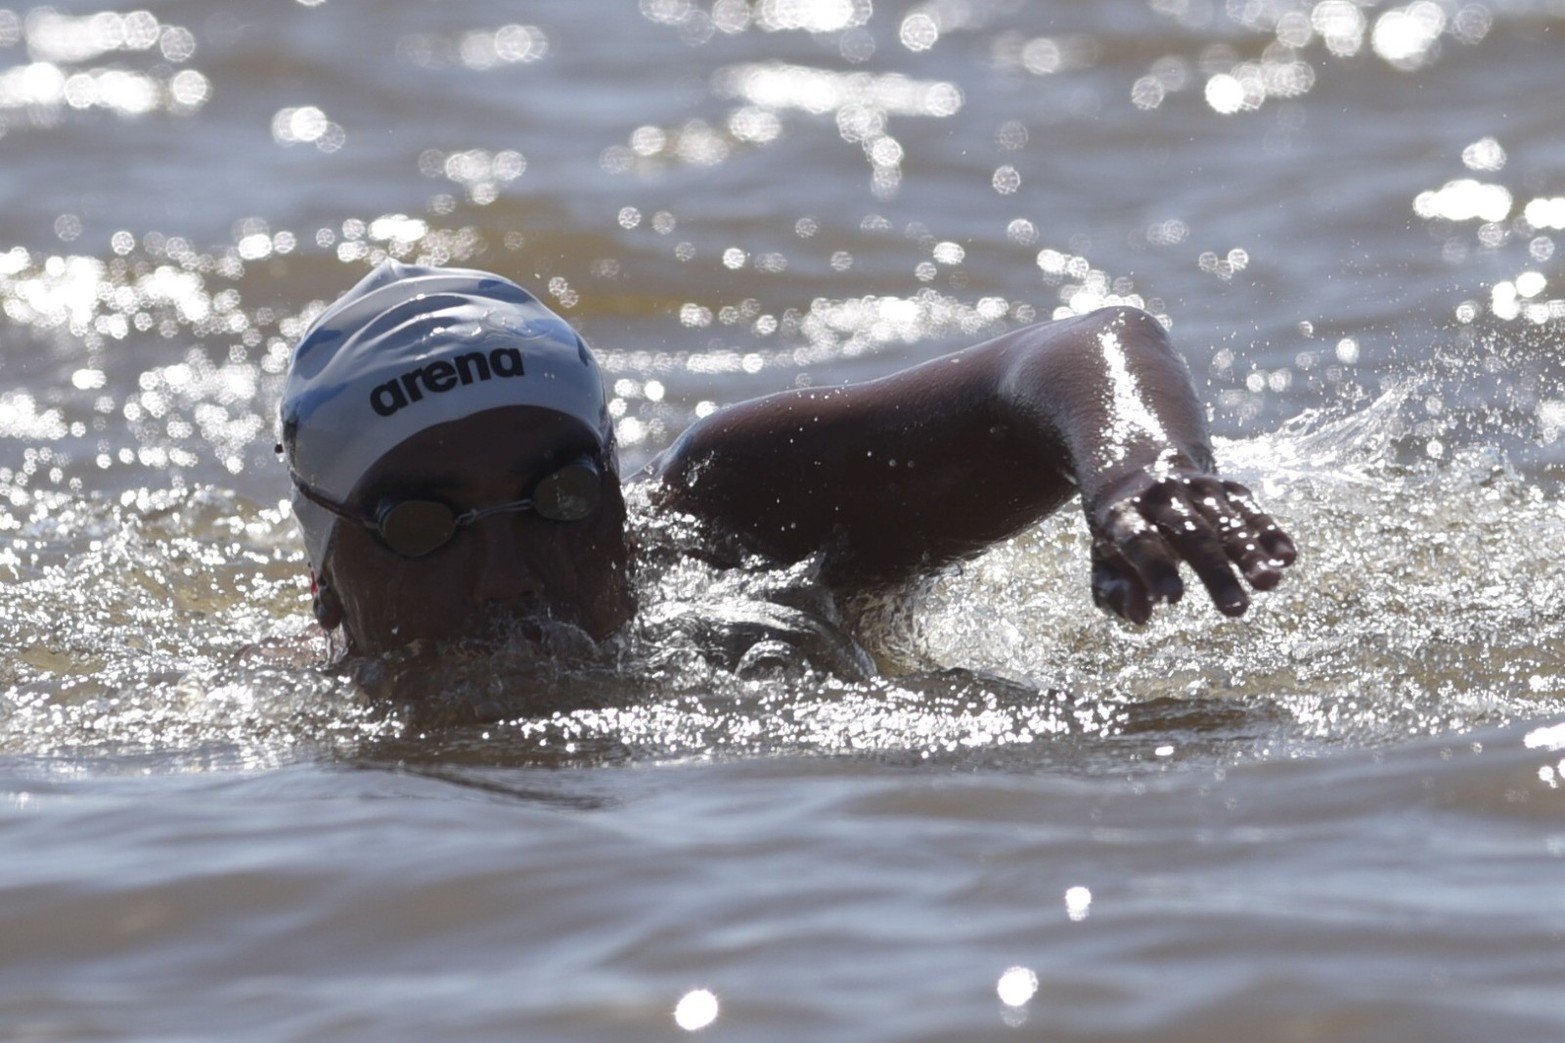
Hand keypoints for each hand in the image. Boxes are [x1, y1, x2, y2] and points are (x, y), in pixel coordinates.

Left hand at [1088, 470, 1296, 623]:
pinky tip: (1287, 558)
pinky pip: (1252, 511)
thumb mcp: (1103, 562)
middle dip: (1215, 572)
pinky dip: (1270, 533)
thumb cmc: (1119, 536)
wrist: (1138, 471)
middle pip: (1193, 535)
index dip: (1156, 569)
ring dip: (1250, 554)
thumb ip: (1115, 591)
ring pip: (1227, 522)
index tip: (1172, 600)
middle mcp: (1163, 497)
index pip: (1141, 542)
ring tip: (1270, 584)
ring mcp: (1199, 490)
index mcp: (1124, 516)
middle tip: (1236, 609)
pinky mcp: (1228, 489)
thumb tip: (1141, 615)